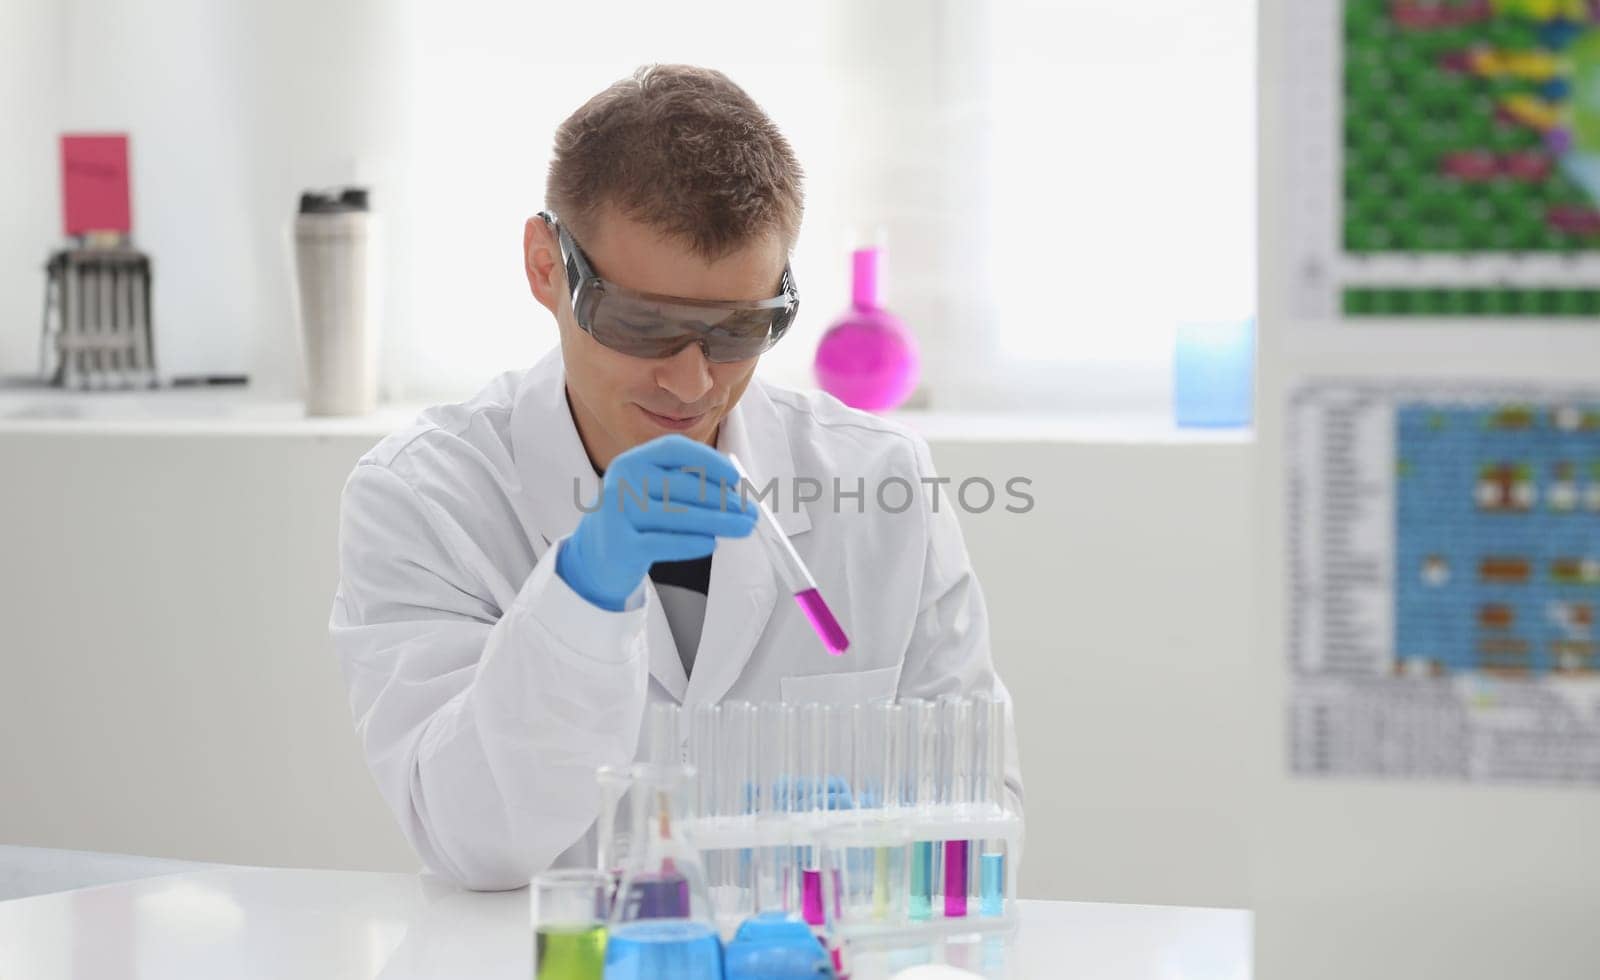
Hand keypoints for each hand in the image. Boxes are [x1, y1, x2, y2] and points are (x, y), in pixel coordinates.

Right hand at [556, 434, 756, 609]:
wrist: (594, 555)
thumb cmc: (637, 519)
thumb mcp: (652, 491)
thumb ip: (686, 484)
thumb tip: (736, 490)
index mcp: (632, 461)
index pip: (675, 449)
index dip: (709, 461)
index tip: (736, 477)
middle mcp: (622, 482)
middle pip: (683, 486)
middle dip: (724, 499)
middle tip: (750, 511)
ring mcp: (619, 513)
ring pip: (680, 516)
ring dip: (719, 522)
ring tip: (743, 527)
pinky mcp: (621, 545)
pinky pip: (666, 543)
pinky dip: (693, 544)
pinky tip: (711, 544)